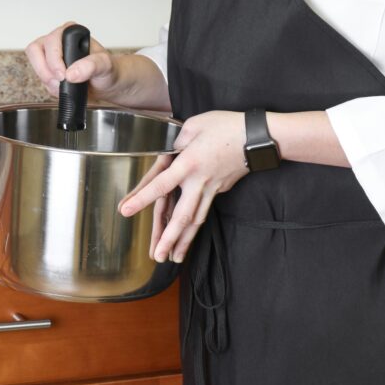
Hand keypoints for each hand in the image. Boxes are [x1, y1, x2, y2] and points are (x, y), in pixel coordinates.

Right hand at [25, 20, 119, 99]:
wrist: (109, 84)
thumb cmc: (109, 70)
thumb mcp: (105, 66)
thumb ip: (91, 66)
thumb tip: (72, 73)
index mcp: (70, 33)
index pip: (51, 41)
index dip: (54, 59)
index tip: (64, 74)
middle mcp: (58, 42)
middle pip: (36, 51)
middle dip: (46, 71)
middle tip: (60, 82)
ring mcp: (52, 56)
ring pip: (36, 66)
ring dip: (47, 80)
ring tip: (64, 86)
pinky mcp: (51, 71)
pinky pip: (41, 79)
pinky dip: (51, 87)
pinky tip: (64, 89)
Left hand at [117, 111, 248, 262]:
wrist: (259, 137)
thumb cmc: (226, 126)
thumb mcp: (194, 126)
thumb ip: (176, 141)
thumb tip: (168, 153)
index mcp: (188, 164)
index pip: (161, 185)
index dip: (142, 199)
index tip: (125, 211)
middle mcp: (199, 182)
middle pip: (182, 216)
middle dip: (169, 239)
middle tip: (158, 257)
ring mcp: (211, 189)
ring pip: (196, 221)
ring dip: (184, 242)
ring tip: (174, 258)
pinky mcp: (219, 191)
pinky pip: (204, 213)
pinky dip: (195, 229)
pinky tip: (188, 239)